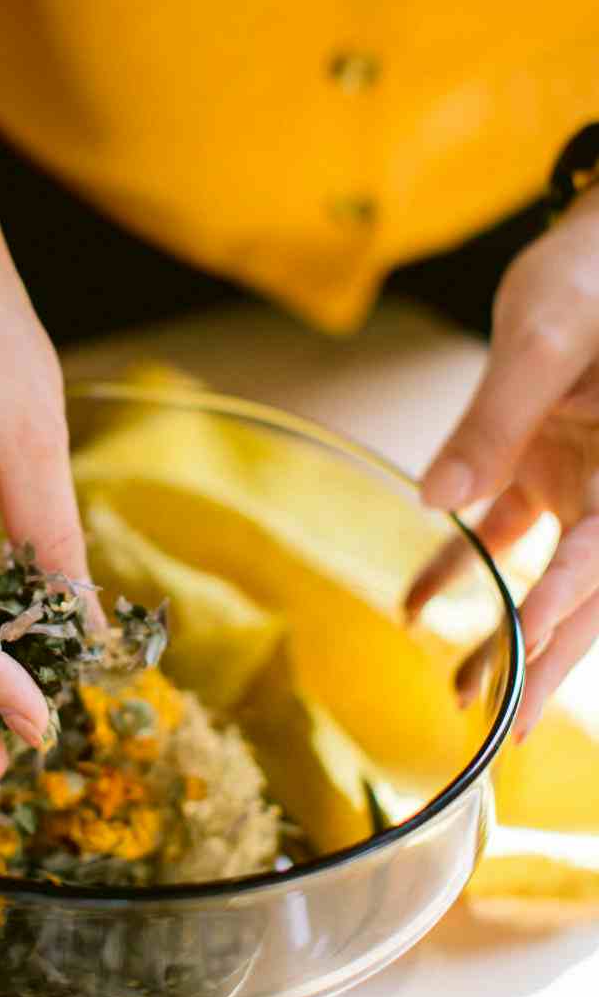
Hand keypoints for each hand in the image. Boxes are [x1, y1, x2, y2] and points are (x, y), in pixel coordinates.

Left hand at [407, 185, 598, 737]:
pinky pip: (504, 530)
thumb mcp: (545, 332)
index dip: (573, 596)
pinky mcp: (545, 467)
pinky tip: (416, 602)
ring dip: (507, 630)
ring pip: (548, 573)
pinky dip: (462, 566)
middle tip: (513, 728)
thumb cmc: (594, 267)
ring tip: (462, 692)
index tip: (531, 643)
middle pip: (591, 585)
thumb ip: (495, 418)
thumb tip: (435, 499)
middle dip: (552, 657)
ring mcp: (584, 478)